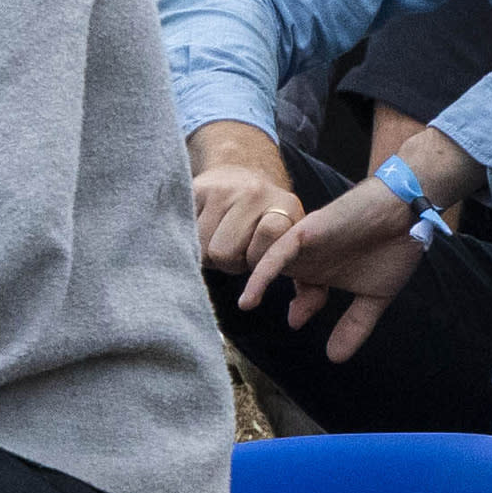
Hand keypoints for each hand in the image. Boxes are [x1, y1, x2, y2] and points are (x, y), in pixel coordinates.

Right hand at [183, 120, 300, 276]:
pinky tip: (202, 228)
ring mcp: (221, 189)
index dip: (254, 260)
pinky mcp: (195, 188)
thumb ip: (309, 288)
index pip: (267, 238)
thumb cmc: (273, 224)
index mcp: (286, 206)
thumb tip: (295, 320)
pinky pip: (183, 230)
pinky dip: (189, 238)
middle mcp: (254, 193)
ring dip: (206, 252)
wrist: (244, 172)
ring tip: (220, 237)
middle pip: (223, 253)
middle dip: (227, 261)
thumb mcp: (298, 247)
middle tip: (236, 249)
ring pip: (199, 246)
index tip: (254, 258)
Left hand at [235, 157, 429, 362]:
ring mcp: (304, 245)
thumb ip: (354, 325)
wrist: (407, 214)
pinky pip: (275, 255)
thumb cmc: (393, 249)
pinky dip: (262, 275)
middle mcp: (309, 257)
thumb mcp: (373, 297)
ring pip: (267, 263)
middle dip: (283, 298)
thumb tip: (336, 359)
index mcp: (323, 269)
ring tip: (246, 304)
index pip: (301, 291)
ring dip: (256, 282)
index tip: (298, 322)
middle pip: (281, 280)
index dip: (301, 307)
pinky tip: (250, 296)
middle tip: (296, 319)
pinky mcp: (304, 233)